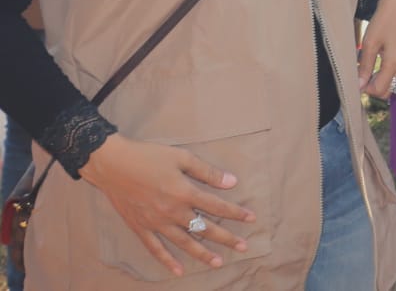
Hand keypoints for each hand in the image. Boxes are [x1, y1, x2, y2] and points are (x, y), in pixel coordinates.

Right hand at [79, 134, 254, 275]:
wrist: (113, 164)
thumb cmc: (149, 157)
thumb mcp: (182, 157)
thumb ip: (207, 172)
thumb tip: (232, 182)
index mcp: (184, 193)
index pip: (216, 206)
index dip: (235, 213)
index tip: (251, 219)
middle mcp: (172, 211)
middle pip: (204, 228)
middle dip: (226, 238)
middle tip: (244, 247)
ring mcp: (156, 222)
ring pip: (184, 242)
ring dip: (202, 254)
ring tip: (218, 263)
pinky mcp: (141, 228)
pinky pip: (155, 248)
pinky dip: (167, 260)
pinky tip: (178, 270)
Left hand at [359, 0, 395, 97]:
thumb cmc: (384, 20)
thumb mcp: (370, 42)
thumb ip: (365, 65)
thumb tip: (359, 85)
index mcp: (394, 63)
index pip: (381, 90)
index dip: (367, 90)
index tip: (356, 80)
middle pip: (389, 89)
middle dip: (374, 87)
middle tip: (360, 76)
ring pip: (394, 80)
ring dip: (380, 80)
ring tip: (367, 68)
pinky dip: (386, 72)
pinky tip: (377, 60)